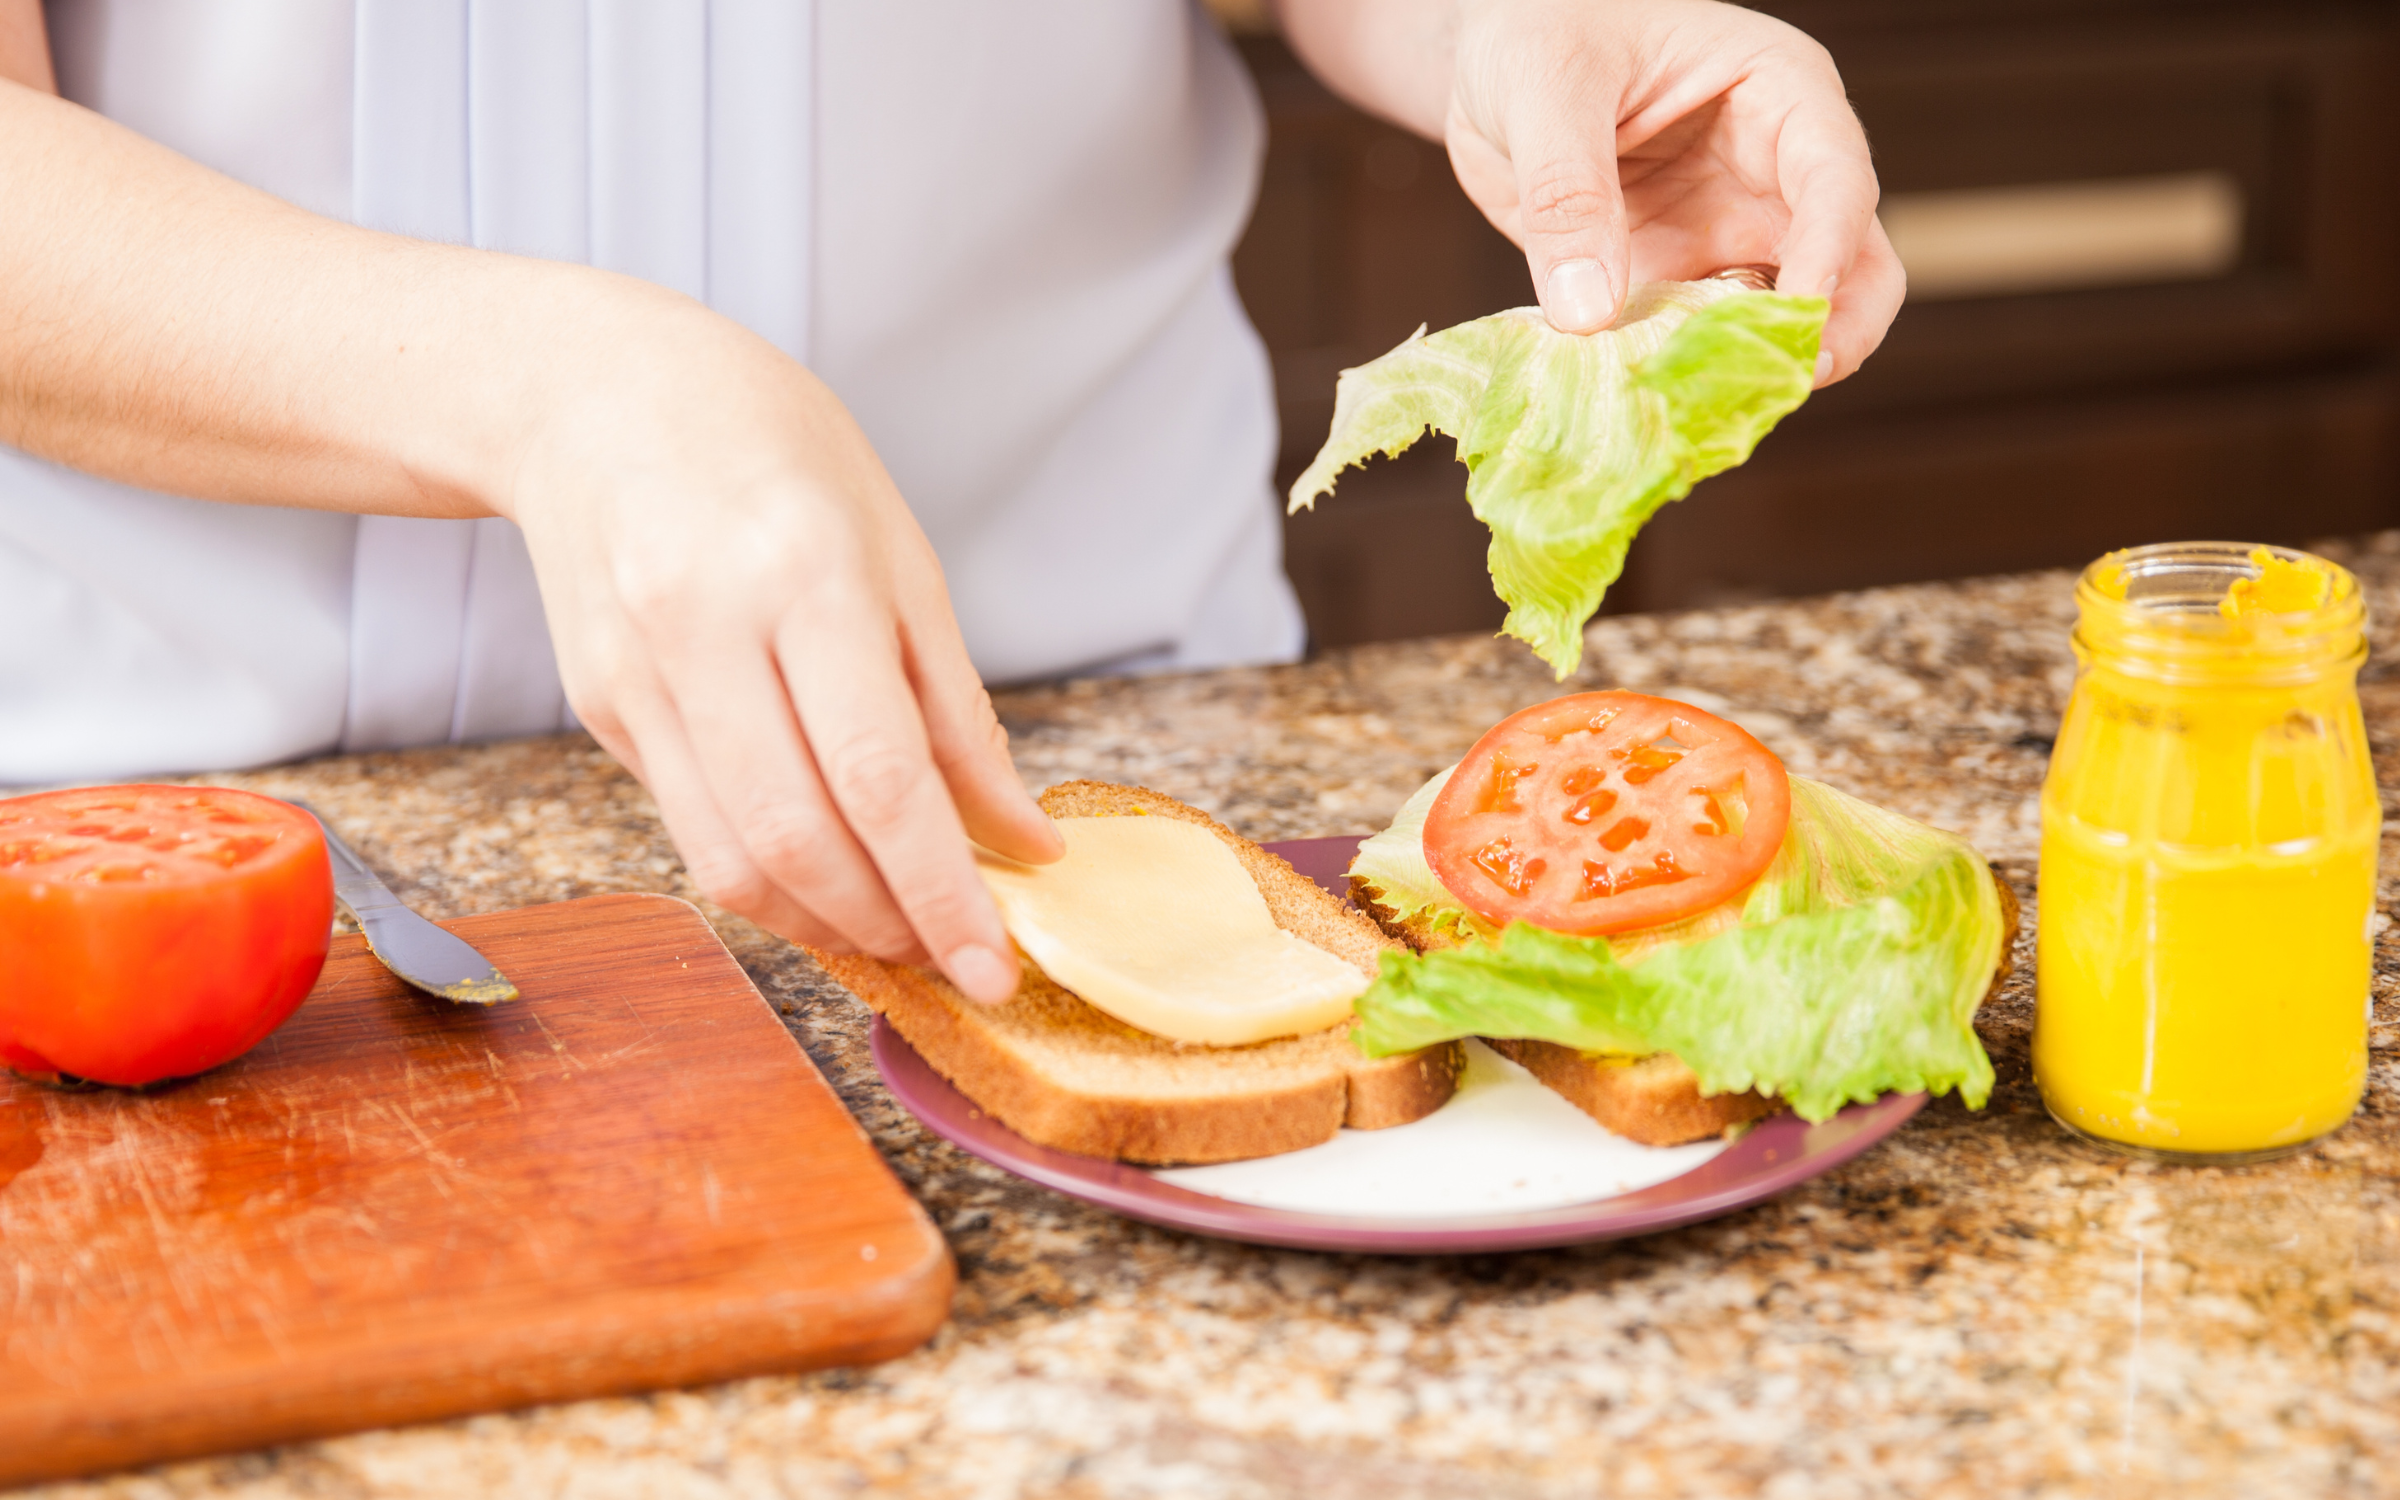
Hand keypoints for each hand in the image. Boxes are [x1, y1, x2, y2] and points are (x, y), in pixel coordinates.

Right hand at [502, 285, 1062, 1000]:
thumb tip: (1021, 839)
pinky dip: (769, 882)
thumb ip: (956, 708)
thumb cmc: (774, 454)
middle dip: (890, 926)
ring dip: (826, 926)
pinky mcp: (599, 708)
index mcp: (802, 573)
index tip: (994, 962)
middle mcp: (703, 629)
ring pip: (731, 860)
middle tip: (956, 957)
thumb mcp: (899, 552)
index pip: (879, 775)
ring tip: (899, 933)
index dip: (942, 889)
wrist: (596, 393)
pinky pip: (691, 831)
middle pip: (800, 838)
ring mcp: (636, 676)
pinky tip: (827, 880)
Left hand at [1442, 0, 1902, 384]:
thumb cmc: (1538, 27)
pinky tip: (1645, 399)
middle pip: (1850, 263)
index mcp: (1777, 92)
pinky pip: (1699, 339)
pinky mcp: (1675, 276)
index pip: (1835, 178)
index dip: (1829, 249)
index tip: (1797, 316)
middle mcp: (1771, 169)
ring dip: (1752, 363)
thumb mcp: (1545, 85)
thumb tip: (1590, 311)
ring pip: (1784, 316)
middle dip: (1830, 328)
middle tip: (1783, 384)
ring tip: (1701, 405)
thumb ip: (1567, 191)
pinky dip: (1683, 373)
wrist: (1488, 56)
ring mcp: (1727, 229)